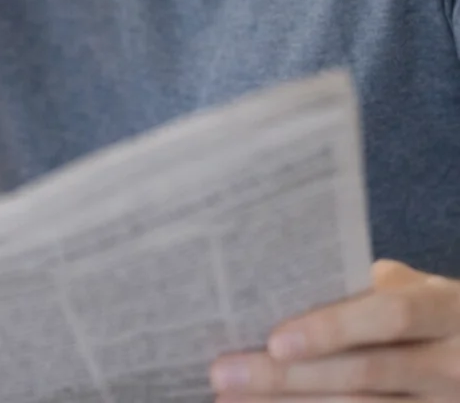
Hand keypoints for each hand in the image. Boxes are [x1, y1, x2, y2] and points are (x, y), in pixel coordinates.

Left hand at [209, 260, 459, 400]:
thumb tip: (289, 271)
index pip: (390, 318)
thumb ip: (366, 283)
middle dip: (288, 378)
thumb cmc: (436, 313)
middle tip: (223, 373)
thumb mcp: (420, 288)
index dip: (334, 328)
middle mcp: (451, 366)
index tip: (275, 340)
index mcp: (444, 311)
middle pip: (365, 375)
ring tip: (233, 398)